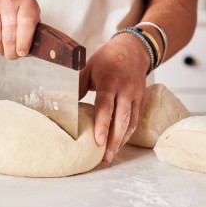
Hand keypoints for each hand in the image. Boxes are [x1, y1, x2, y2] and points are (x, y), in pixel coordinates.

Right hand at [0, 0, 40, 58]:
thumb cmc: (13, 11)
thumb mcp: (29, 16)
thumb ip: (33, 32)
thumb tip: (30, 52)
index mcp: (27, 2)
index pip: (26, 23)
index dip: (24, 42)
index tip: (22, 53)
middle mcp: (9, 0)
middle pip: (9, 35)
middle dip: (11, 52)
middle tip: (12, 55)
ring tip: (2, 49)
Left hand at [79, 34, 149, 161]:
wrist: (133, 49)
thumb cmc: (106, 59)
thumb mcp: (88, 67)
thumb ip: (78, 86)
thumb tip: (64, 103)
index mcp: (110, 81)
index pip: (105, 106)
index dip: (102, 125)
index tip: (98, 142)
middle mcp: (125, 90)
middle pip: (121, 119)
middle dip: (113, 140)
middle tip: (104, 157)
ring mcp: (136, 96)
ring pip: (130, 123)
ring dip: (121, 141)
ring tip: (110, 156)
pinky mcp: (141, 101)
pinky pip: (135, 121)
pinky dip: (127, 134)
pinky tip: (118, 144)